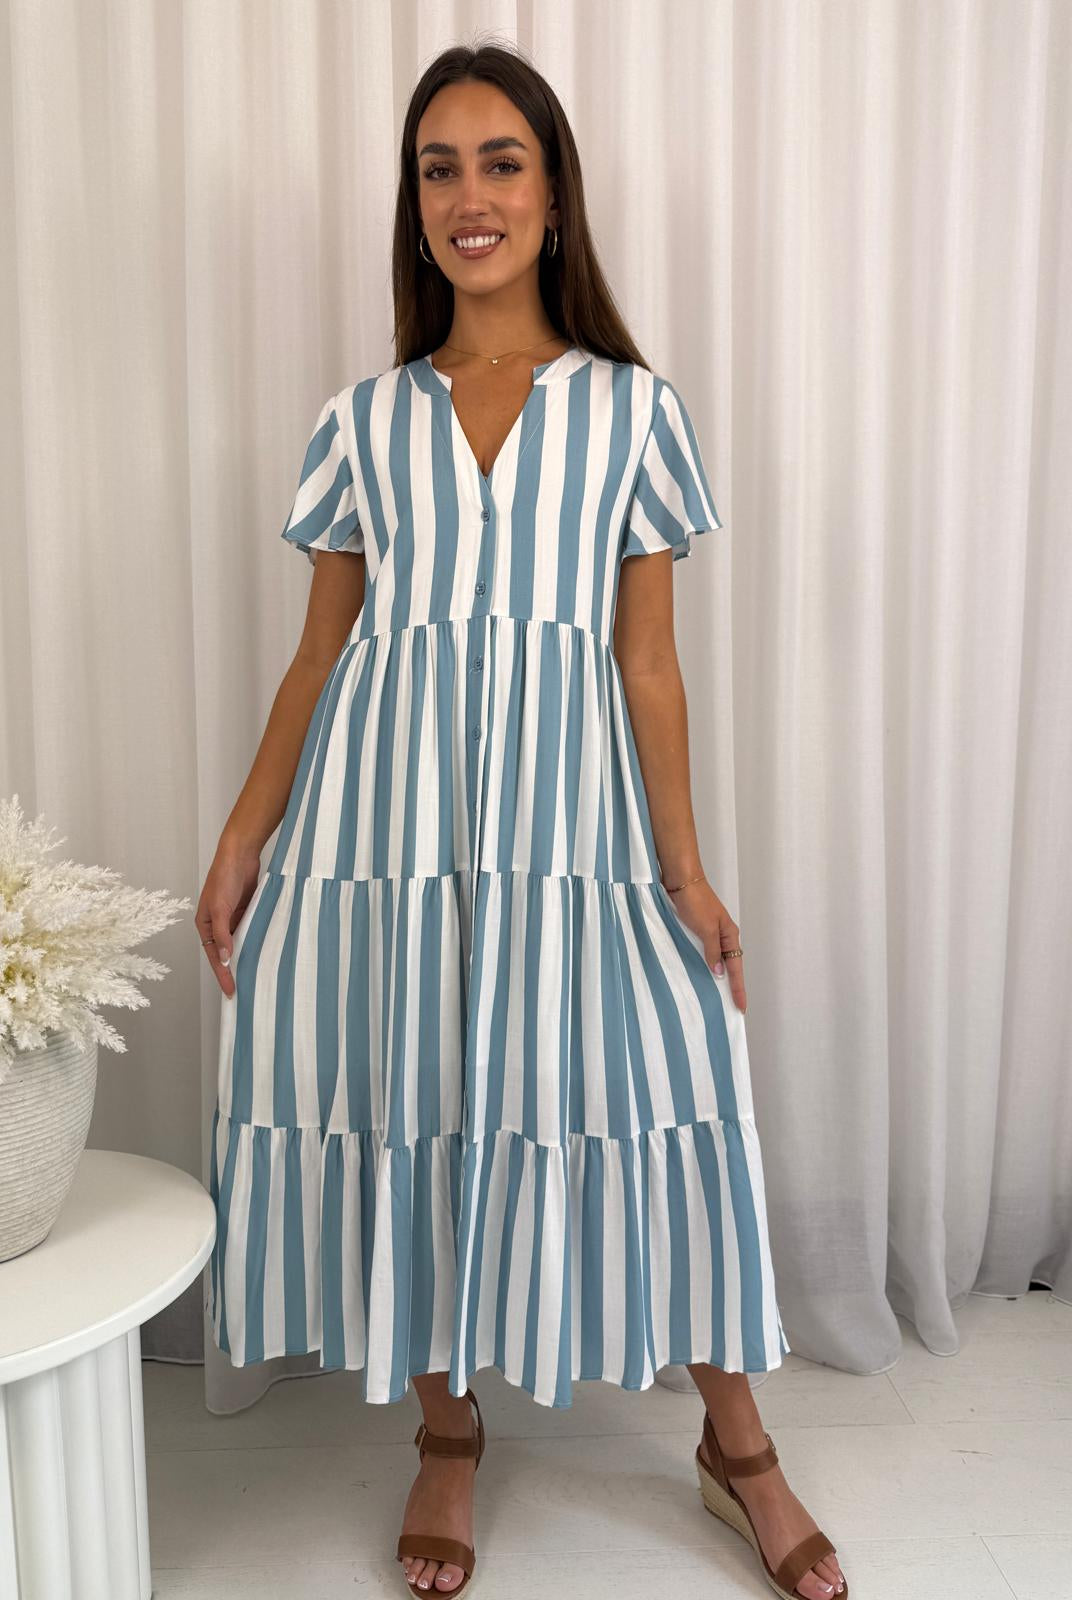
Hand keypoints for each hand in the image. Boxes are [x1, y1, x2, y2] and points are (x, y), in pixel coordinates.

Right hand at [195, 840, 260, 996]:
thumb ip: (223, 934)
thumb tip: (226, 959)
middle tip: (244, 990)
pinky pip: (251, 931)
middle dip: (233, 970)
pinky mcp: (247, 911)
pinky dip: (256, 941)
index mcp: (205, 925)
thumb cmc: (224, 877)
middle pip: (226, 953)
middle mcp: (218, 924)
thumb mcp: (221, 908)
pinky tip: (265, 951)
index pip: (214, 957)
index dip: (222, 975)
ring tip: (256, 976)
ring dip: (246, 956)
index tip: (231, 992)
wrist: (240, 853)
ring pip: (240, 943)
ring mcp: (233, 918)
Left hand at [666, 879, 745, 1012]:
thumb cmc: (695, 901)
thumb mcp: (706, 928)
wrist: (681, 880)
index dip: (738, 989)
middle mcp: (722, 936)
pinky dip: (703, 966)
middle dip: (731, 987)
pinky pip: (702, 953)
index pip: (736, 968)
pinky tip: (699, 975)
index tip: (741, 1008)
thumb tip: (719, 973)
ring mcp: (709, 934)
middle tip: (733, 1009)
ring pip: (715, 961)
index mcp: (729, 935)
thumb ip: (712, 952)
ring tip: (717, 999)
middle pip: (730, 967)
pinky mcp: (695, 930)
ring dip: (717, 978)